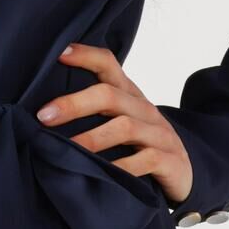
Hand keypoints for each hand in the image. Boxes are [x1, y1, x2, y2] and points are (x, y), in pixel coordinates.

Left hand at [36, 45, 193, 203]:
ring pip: (124, 127)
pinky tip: (99, 174)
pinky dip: (120, 167)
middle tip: (44, 116)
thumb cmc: (141, 146)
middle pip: (110, 96)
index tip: (58, 54)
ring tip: (65, 148)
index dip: (85, 56)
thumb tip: (45, 112)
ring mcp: (159, 134)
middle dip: (75, 104)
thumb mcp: (121, 124)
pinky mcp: (169, 160)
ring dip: (91, 137)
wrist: (185, 174)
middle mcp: (145, 109)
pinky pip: (144, 160)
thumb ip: (94, 112)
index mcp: (130, 95)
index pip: (109, 65)